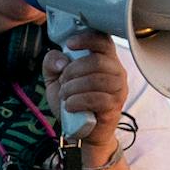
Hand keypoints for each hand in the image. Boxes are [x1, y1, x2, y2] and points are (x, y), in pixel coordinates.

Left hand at [43, 31, 129, 167]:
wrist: (81, 131)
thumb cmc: (73, 101)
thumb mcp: (55, 79)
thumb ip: (52, 63)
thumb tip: (61, 60)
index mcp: (104, 59)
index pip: (103, 40)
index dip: (87, 39)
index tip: (69, 44)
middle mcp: (116, 71)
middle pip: (97, 61)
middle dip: (73, 70)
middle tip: (63, 82)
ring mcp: (118, 89)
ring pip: (97, 79)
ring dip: (73, 87)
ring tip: (65, 95)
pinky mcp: (115, 106)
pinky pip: (97, 98)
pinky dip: (77, 101)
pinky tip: (69, 106)